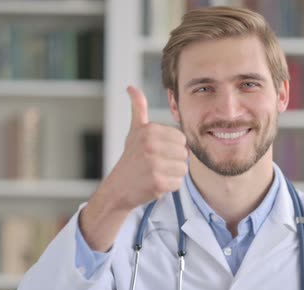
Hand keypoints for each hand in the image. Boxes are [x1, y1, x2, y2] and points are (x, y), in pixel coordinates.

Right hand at [109, 86, 188, 209]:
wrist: (118, 188)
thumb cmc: (131, 158)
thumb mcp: (135, 131)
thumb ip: (138, 108)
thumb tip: (131, 87)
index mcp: (149, 131)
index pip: (181, 138)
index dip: (172, 147)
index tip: (156, 152)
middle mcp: (151, 145)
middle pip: (185, 153)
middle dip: (174, 160)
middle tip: (156, 164)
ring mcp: (154, 165)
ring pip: (183, 168)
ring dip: (172, 173)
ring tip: (156, 173)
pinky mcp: (158, 182)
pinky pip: (178, 182)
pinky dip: (169, 185)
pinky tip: (155, 183)